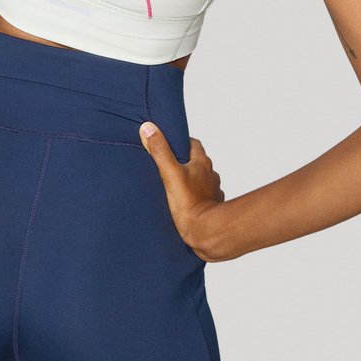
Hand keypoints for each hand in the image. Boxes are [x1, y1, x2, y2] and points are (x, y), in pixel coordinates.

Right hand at [139, 123, 226, 262]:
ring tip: (174, 186)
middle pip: (197, 162)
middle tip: (167, 166)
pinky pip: (203, 198)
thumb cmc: (189, 204)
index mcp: (202, 162)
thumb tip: (148, 128)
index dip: (181, 143)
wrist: (206, 233)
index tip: (169, 145)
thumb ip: (159, 151)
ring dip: (190, 181)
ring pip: (201, 180)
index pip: (193, 144)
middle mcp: (210, 175)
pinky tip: (184, 204)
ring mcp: (212, 191)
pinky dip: (195, 197)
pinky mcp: (212, 207)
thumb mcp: (170, 173)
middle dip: (184, 162)